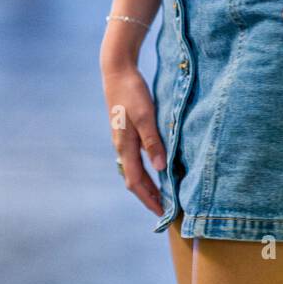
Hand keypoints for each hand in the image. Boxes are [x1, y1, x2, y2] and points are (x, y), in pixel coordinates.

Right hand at [100, 62, 167, 215]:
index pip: (136, 182)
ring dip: (148, 184)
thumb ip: (153, 142)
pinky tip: (157, 168)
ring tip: (162, 194)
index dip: (149, 199)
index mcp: (125, 146)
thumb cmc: (132, 92)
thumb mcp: (146, 115)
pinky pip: (136, 158)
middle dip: (149, 196)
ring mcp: (123, 140)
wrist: (117, 71)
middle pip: (135, 180)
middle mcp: (122, 147)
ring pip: (135, 169)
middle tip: (165, 210)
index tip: (162, 213)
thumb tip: (160, 169)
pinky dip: (147, 169)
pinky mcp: (127, 132)